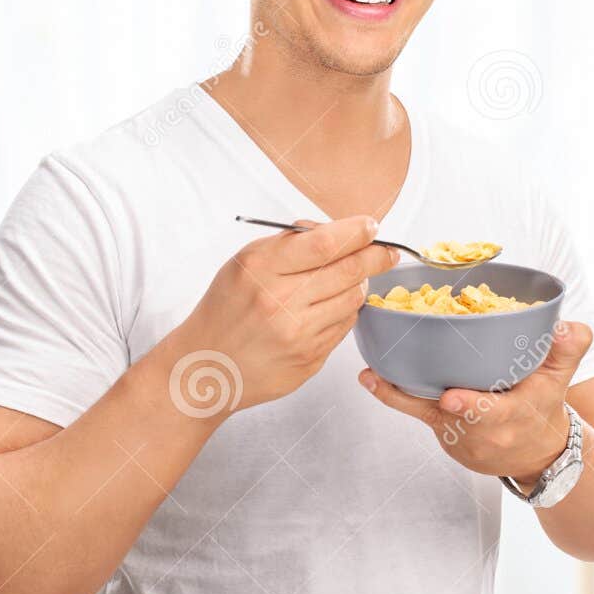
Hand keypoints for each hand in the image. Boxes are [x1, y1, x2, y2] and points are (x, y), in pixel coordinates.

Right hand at [170, 215, 398, 411]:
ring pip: (353, 299)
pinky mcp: (309, 360)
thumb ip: (288, 244)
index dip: (356, 232)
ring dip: (359, 284)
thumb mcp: (244, 263)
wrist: (206, 367)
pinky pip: (344, 326)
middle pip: (349, 270)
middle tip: (387, 250)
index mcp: (260, 269)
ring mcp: (297, 335)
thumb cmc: (225, 310)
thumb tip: (337, 230)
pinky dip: (344, 311)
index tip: (371, 226)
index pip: (325, 243)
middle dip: (376, 256)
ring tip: (351, 278)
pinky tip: (331, 307)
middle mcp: (280, 302)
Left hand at [358, 320, 592, 483]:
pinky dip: (392, 396)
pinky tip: (370, 378)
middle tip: (392, 380)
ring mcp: (458, 433)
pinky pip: (414, 413)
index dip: (472, 407)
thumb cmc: (544, 406)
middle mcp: (482, 430)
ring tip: (372, 375)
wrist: (535, 453)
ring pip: (425, 412)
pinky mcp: (440, 430)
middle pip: (450, 414)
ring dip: (397, 393)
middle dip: (423, 399)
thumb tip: (570, 325)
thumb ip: (568, 349)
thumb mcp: (561, 378)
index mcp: (513, 415)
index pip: (492, 413)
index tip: (452, 399)